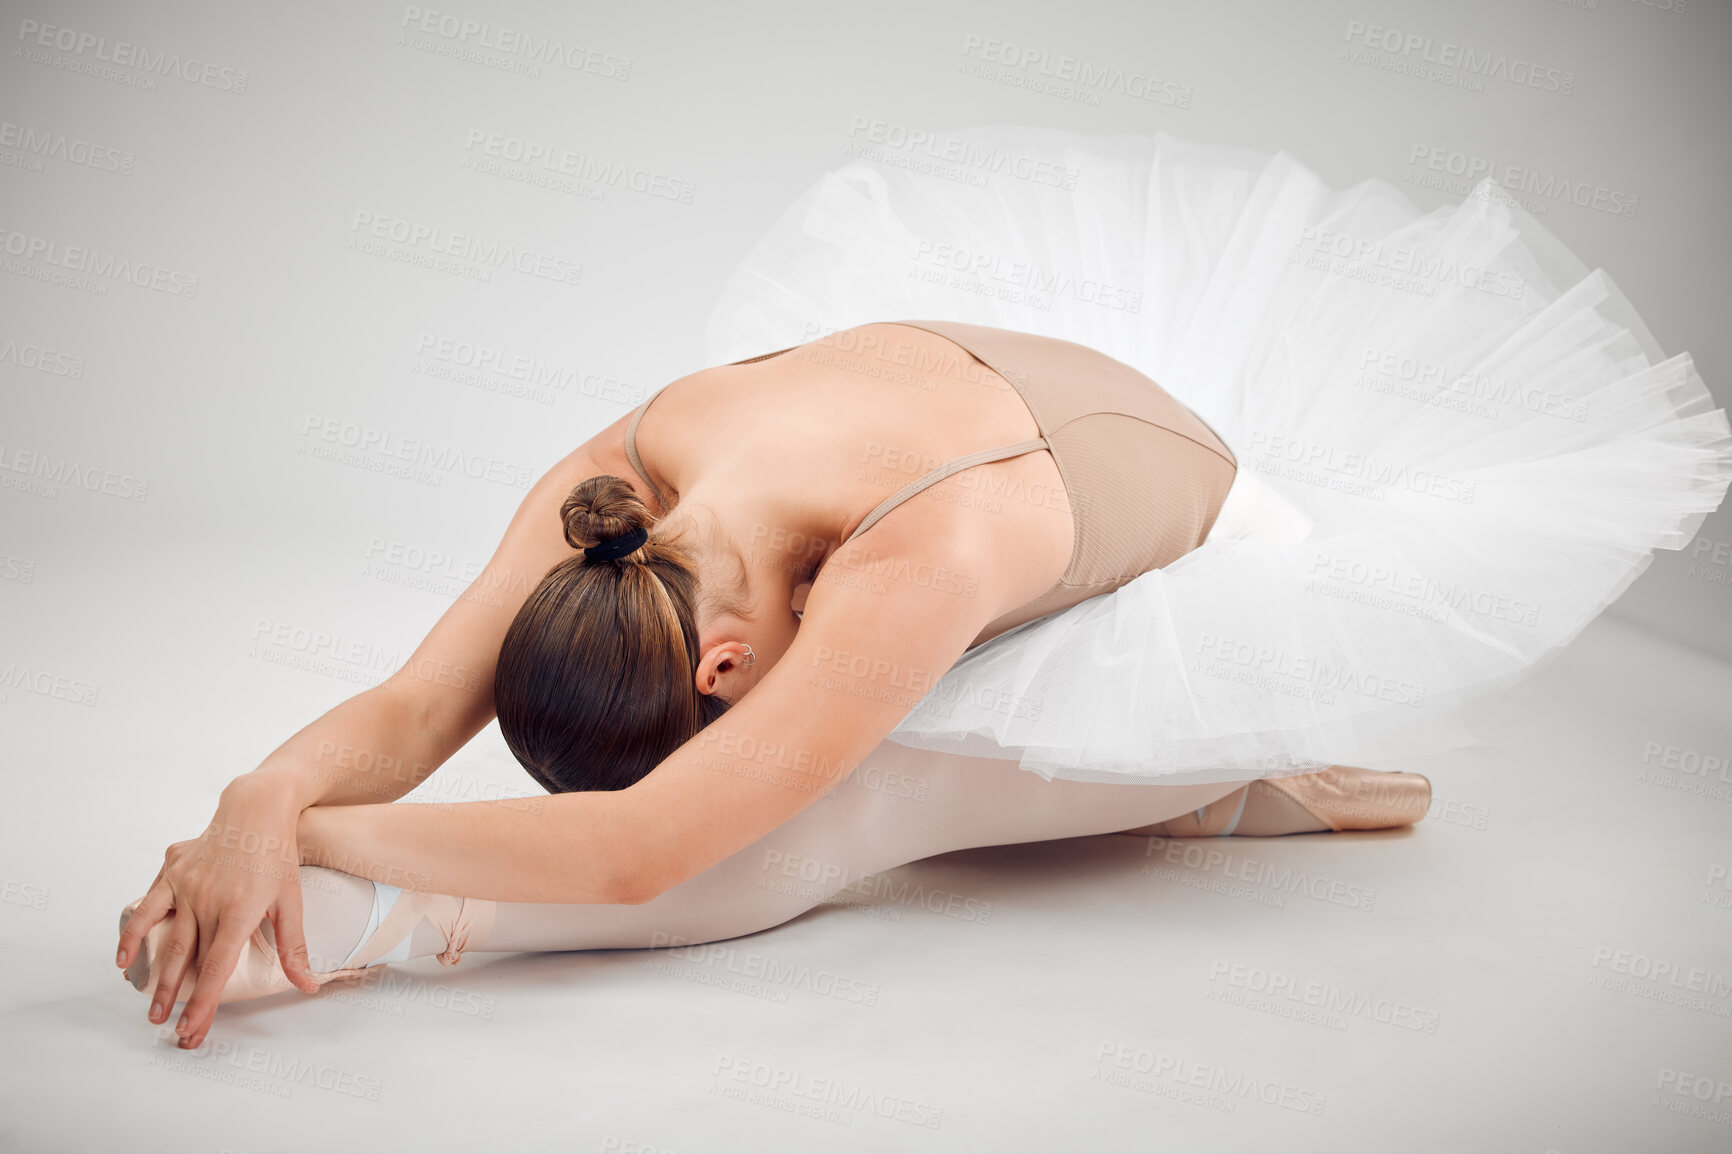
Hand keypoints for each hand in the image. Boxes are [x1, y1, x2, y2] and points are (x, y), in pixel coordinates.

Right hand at [116, 779, 319, 1048]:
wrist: (256, 808)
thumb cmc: (277, 856)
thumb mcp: (291, 901)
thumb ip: (294, 948)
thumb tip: (308, 986)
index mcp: (239, 911)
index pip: (216, 968)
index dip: (203, 1003)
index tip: (192, 1031)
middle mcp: (207, 900)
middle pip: (188, 963)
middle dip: (179, 1002)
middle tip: (173, 1033)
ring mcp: (186, 885)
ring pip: (167, 941)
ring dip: (156, 979)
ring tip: (153, 1011)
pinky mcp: (172, 871)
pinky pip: (148, 908)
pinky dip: (133, 934)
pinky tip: (124, 959)